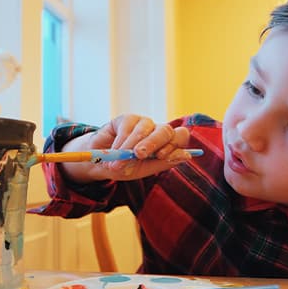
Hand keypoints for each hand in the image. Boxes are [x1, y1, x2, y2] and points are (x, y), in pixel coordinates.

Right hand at [61, 114, 191, 181]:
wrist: (101, 163)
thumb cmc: (126, 167)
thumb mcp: (144, 170)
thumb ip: (163, 163)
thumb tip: (186, 156)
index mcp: (167, 144)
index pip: (181, 136)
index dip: (174, 144)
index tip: (160, 156)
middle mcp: (157, 131)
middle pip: (166, 130)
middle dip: (152, 143)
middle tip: (138, 155)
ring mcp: (143, 123)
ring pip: (144, 129)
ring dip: (131, 146)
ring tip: (119, 161)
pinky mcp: (128, 118)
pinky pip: (128, 127)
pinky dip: (120, 142)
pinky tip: (114, 151)